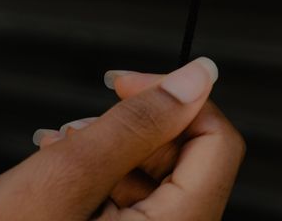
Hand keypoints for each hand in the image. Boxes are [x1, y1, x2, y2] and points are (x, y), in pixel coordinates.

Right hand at [0, 58, 243, 219]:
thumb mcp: (67, 178)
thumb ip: (140, 122)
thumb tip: (199, 76)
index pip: (220, 144)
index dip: (181, 100)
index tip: (135, 83)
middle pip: (190, 159)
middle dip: (139, 128)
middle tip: (84, 123)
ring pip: (159, 178)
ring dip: (115, 151)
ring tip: (62, 148)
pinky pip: (137, 205)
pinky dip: (104, 179)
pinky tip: (64, 171)